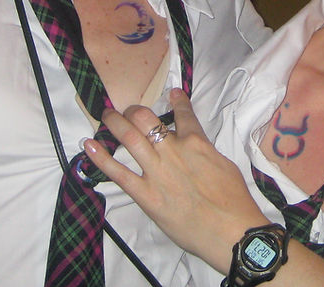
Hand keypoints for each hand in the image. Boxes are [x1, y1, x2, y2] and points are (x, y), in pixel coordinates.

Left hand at [85, 89, 267, 271]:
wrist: (230, 231)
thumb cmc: (234, 201)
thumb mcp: (225, 164)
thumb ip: (205, 151)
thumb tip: (196, 146)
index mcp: (197, 142)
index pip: (183, 114)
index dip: (177, 100)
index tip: (172, 93)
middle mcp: (173, 151)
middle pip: (146, 119)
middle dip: (133, 110)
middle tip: (128, 111)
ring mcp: (157, 172)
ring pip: (129, 138)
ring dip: (114, 123)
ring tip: (106, 115)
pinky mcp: (146, 195)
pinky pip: (118, 173)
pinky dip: (101, 158)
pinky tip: (88, 146)